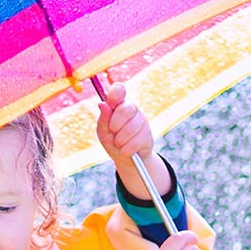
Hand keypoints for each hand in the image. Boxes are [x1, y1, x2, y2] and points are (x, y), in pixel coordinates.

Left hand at [97, 81, 170, 199]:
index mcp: (118, 105)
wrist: (126, 160)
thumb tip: (103, 104)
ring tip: (118, 144)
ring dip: (120, 140)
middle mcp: (132, 109)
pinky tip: (125, 151)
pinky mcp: (148, 135)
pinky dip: (127, 149)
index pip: (119, 89)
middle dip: (115, 124)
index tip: (112, 102)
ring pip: (131, 128)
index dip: (116, 93)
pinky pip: (137, 141)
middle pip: (125, 109)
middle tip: (112, 131)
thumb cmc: (112, 142)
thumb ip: (103, 119)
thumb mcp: (103, 132)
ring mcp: (142, 121)